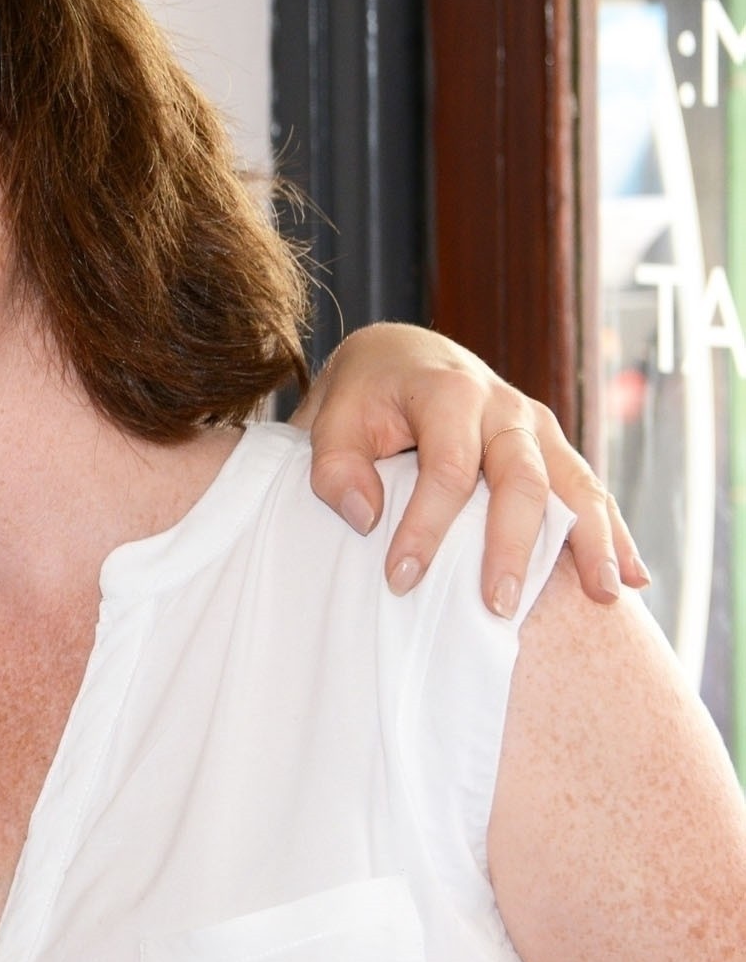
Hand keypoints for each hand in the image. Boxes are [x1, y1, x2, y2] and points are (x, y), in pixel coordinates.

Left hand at [294, 323, 645, 613]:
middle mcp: (503, 405)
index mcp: (448, 391)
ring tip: (603, 594)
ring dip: (592, 540)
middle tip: (498, 605)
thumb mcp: (329, 419)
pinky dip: (612, 533)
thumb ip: (335, 466)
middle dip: (512, 546)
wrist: (403, 356)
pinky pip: (588, 490)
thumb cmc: (364, 395)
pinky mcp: (550, 447)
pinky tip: (631, 576)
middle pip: (521, 479)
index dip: (425, 527)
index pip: (447, 468)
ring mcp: (536, 426)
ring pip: (575, 483)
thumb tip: (366, 518)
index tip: (401, 579)